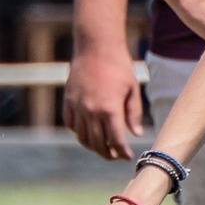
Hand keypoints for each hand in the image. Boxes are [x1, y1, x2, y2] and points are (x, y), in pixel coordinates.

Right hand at [63, 41, 142, 160]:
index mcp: (110, 109)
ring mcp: (77, 106)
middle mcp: (91, 111)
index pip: (116, 140)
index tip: (127, 156)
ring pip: (82, 136)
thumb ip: (133, 114)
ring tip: (102, 146)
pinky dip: (78, 132)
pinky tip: (88, 132)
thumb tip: (136, 134)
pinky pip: (71, 124)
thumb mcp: (132, 90)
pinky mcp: (68, 100)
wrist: (96, 48)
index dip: (122, 152)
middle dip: (107, 153)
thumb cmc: (119, 67)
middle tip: (115, 155)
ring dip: (92, 145)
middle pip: (97, 143)